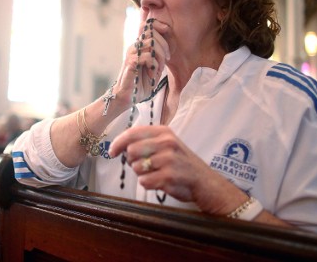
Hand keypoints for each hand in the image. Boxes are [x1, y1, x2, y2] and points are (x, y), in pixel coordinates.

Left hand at [108, 125, 245, 214]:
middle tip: (145, 167)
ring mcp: (169, 159)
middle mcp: (167, 142)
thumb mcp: (167, 145)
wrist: (205, 183)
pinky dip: (149, 185)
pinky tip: (160, 183)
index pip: (132, 133)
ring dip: (142, 174)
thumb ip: (146, 142)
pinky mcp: (169, 176)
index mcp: (164, 132)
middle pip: (131, 151)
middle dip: (133, 162)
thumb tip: (120, 147)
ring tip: (157, 174)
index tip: (111, 152)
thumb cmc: (181, 164)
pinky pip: (144, 181)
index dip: (118, 143)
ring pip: (136, 168)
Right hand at [115, 19, 169, 104]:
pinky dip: (154, 65)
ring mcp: (131, 54)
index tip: (168, 35)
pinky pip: (147, 56)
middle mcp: (134, 47)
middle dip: (164, 45)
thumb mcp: (153, 68)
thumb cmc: (140, 83)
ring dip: (160, 56)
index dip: (159, 26)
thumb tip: (168, 48)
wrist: (127, 97)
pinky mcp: (130, 63)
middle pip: (152, 32)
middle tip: (167, 59)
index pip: (148, 26)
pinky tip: (151, 74)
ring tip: (158, 68)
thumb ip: (158, 57)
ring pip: (151, 43)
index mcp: (139, 47)